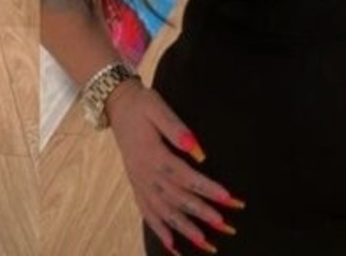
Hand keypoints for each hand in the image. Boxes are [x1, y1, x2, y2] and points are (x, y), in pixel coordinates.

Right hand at [106, 79, 243, 251]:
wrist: (117, 105)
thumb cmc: (141, 104)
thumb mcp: (157, 106)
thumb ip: (176, 128)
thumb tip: (198, 151)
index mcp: (152, 154)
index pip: (184, 176)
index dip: (206, 188)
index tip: (228, 197)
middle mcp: (144, 174)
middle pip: (177, 198)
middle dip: (202, 213)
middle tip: (225, 225)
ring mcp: (139, 183)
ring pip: (164, 212)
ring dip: (185, 229)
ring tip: (205, 243)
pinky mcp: (136, 186)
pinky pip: (147, 214)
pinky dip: (160, 231)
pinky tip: (172, 246)